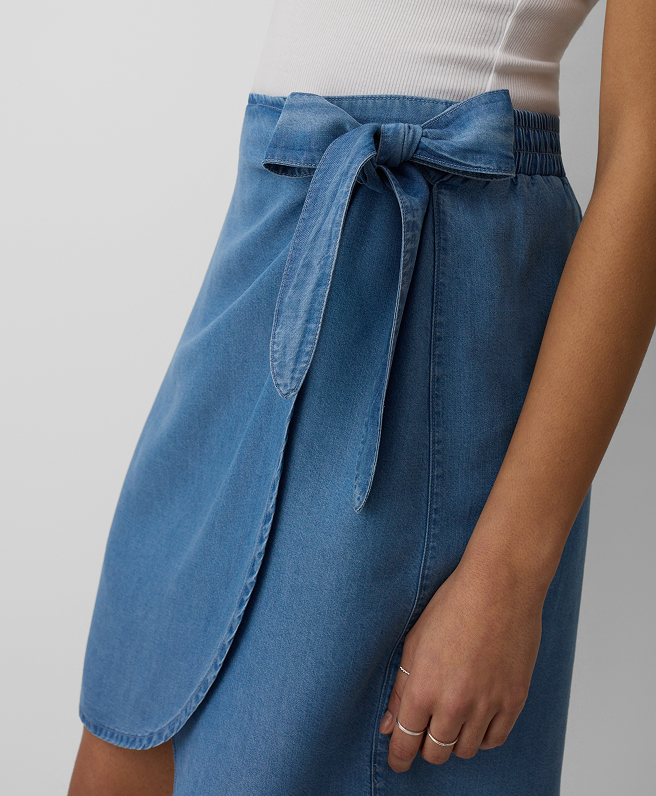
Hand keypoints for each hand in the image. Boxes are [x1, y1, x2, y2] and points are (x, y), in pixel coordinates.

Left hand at [378, 553, 544, 771]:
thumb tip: (389, 725)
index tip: (398, 761)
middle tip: (425, 730)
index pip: (405, 742)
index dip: (399, 757)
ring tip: (452, 714)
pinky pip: (495, 739)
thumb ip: (400, 688)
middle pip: (436, 752)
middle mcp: (454, 703)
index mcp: (423, 688)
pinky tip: (476, 716)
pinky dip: (483, 734)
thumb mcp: (414, 642)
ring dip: (455, 739)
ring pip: (465, 750)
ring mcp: (487, 704)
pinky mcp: (514, 701)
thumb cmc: (454, 606)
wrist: (500, 587)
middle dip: (426, 746)